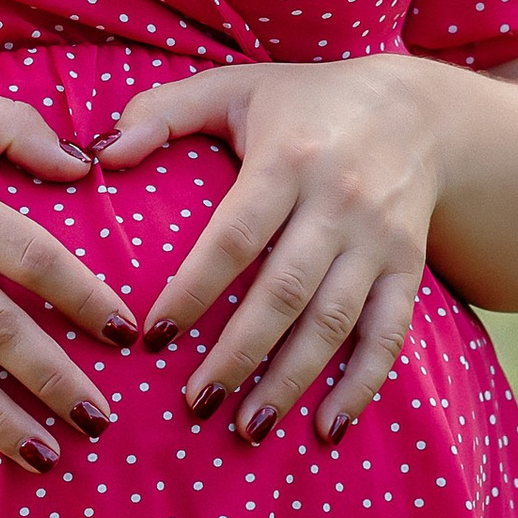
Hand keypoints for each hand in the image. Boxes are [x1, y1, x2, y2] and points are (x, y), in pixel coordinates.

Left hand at [94, 56, 446, 443]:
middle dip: (239, 354)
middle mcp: (339, 201)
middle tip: (195, 404)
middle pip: (285, 291)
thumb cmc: (304, 104)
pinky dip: (362, 385)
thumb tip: (100, 154)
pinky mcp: (409, 267)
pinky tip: (328, 428)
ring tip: (247, 429)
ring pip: (335, 321)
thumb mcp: (234, 88)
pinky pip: (389, 334)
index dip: (194, 291)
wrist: (416, 110)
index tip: (153, 338)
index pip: (235, 236)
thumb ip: (163, 111)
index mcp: (289, 158)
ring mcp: (379, 239)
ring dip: (292, 380)